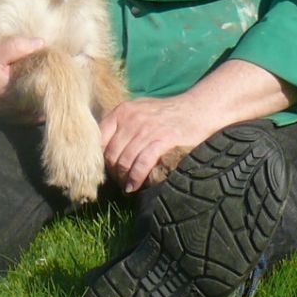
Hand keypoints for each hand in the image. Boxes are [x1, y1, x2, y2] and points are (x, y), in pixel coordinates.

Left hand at [99, 60, 296, 194]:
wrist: (197, 109)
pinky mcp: (162, 139)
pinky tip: (135, 187)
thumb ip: (122, 126)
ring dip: (123, 178)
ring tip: (126, 186)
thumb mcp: (140, 112)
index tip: (105, 169)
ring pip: (124, 161)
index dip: (99, 157)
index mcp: (123, 111)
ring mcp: (146, 129)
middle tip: (118, 182)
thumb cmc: (167, 114)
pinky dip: (136, 178)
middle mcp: (131, 118)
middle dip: (113, 172)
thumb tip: (103, 149)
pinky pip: (141, 164)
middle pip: (110, 153)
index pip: (99, 138)